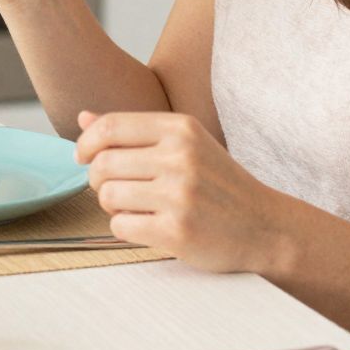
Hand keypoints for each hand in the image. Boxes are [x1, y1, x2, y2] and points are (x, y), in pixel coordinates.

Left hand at [77, 110, 289, 274]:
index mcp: (180, 129)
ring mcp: (179, 195)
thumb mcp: (185, 145)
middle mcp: (180, 157)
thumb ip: (134, 130)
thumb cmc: (219, 184)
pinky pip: (121, 226)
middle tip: (113, 188)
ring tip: (136, 207)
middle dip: (97, 179)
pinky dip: (126, 228)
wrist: (265, 227)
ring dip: (112, 206)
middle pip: (102, 163)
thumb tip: (83, 117)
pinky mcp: (177, 231)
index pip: (109, 126)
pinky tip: (147, 225)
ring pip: (107, 196)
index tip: (83, 157)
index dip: (85, 143)